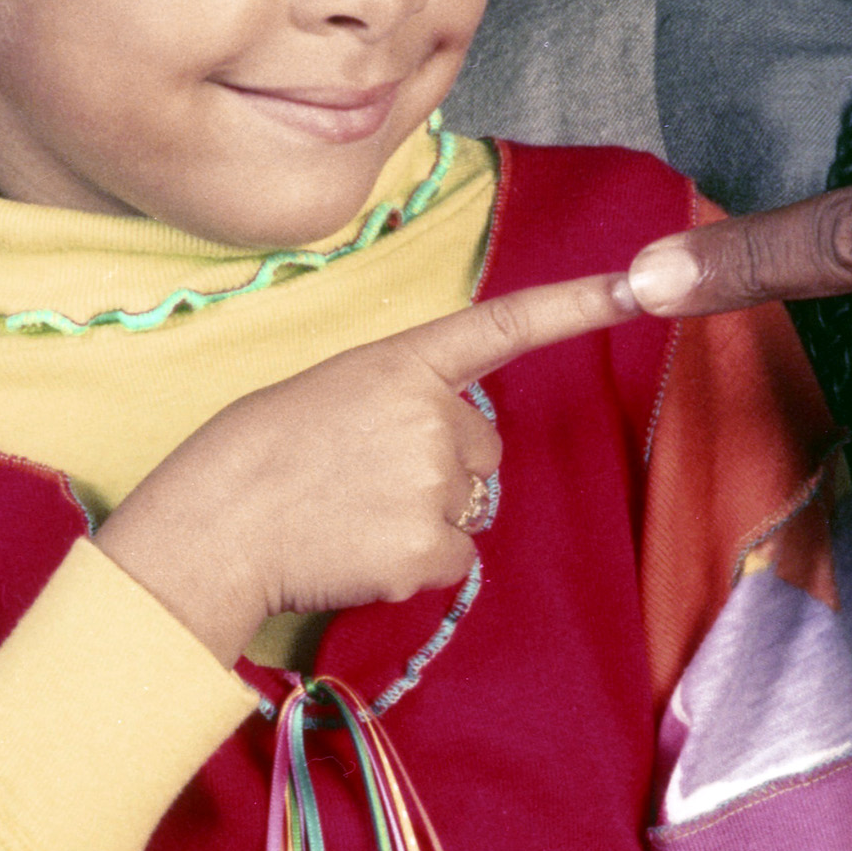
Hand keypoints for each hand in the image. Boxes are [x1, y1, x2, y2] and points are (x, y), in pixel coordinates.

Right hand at [95, 272, 632, 667]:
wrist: (212, 526)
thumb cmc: (262, 455)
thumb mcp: (336, 391)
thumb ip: (406, 400)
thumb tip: (453, 451)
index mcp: (405, 362)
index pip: (507, 324)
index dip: (580, 305)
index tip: (640, 284)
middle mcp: (435, 415)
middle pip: (483, 450)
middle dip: (440, 469)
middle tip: (360, 479)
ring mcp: (436, 482)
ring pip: (469, 508)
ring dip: (425, 518)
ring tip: (350, 514)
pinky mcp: (429, 548)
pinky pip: (454, 560)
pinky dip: (415, 565)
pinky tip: (359, 550)